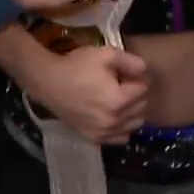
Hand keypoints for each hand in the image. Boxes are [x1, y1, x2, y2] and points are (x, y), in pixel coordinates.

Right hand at [24, 46, 150, 143]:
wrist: (48, 83)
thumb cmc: (77, 67)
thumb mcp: (106, 54)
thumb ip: (131, 62)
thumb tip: (145, 71)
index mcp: (119, 100)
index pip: (144, 89)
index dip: (138, 78)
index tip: (127, 73)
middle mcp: (114, 121)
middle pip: (142, 107)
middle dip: (137, 94)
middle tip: (123, 84)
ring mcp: (104, 132)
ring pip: (134, 125)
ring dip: (133, 112)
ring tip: (120, 100)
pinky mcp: (94, 138)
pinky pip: (121, 138)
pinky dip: (122, 128)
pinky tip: (114, 116)